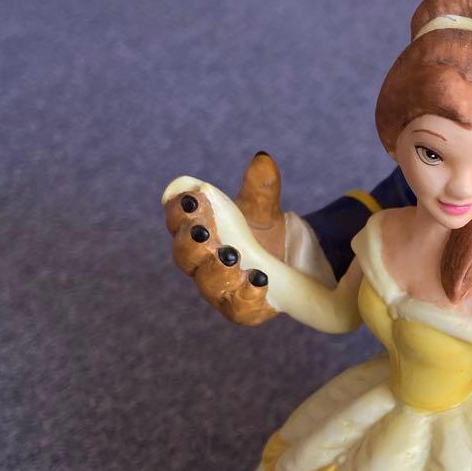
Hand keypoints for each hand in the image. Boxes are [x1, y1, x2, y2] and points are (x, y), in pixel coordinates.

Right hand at [163, 152, 284, 325]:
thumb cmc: (262, 233)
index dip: (180, 210)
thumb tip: (264, 160)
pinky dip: (247, 296)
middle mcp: (202, 262)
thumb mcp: (262, 209)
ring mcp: (220, 289)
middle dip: (192, 243)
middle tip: (203, 231)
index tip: (192, 197)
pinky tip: (259, 281)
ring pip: (208, 284)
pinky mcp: (242, 309)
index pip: (178, 219)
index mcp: (197, 231)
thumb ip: (260, 187)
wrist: (293, 265)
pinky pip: (239, 310)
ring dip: (218, 271)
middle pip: (184, 256)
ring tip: (233, 257)